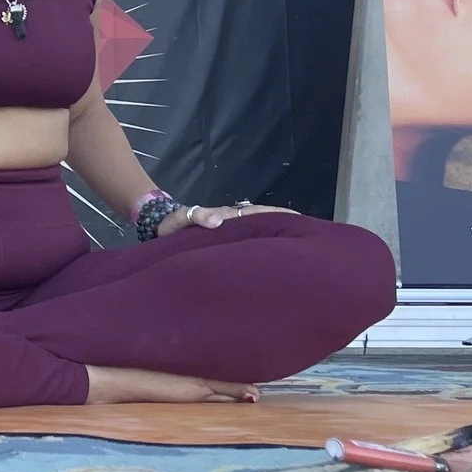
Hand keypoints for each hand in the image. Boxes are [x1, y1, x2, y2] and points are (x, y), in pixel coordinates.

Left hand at [154, 199, 296, 238]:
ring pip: (257, 232)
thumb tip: (217, 222)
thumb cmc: (173, 225)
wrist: (162, 230)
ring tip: (299, 244)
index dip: (276, 215)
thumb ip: (198, 217)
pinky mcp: (225, 245)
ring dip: (276, 235)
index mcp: (226, 217)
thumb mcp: (183, 219)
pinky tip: (275, 258)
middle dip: (284, 223)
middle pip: (262, 221)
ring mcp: (230, 233)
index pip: (255, 213)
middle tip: (309, 231)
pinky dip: (262, 246)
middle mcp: (233, 223)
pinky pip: (247, 244)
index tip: (296, 216)